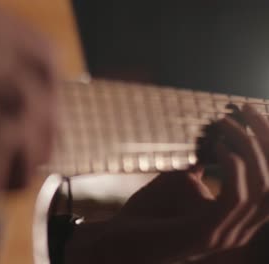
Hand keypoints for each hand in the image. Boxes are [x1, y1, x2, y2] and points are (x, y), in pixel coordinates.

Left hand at [66, 104, 268, 262]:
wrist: (118, 241)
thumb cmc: (146, 212)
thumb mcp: (180, 183)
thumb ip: (200, 168)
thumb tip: (211, 140)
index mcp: (235, 218)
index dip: (268, 145)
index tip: (254, 114)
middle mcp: (239, 229)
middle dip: (265, 139)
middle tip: (246, 108)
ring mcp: (226, 234)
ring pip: (263, 186)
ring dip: (247, 146)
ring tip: (224, 122)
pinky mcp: (208, 233)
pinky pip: (237, 197)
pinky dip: (233, 168)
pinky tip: (217, 146)